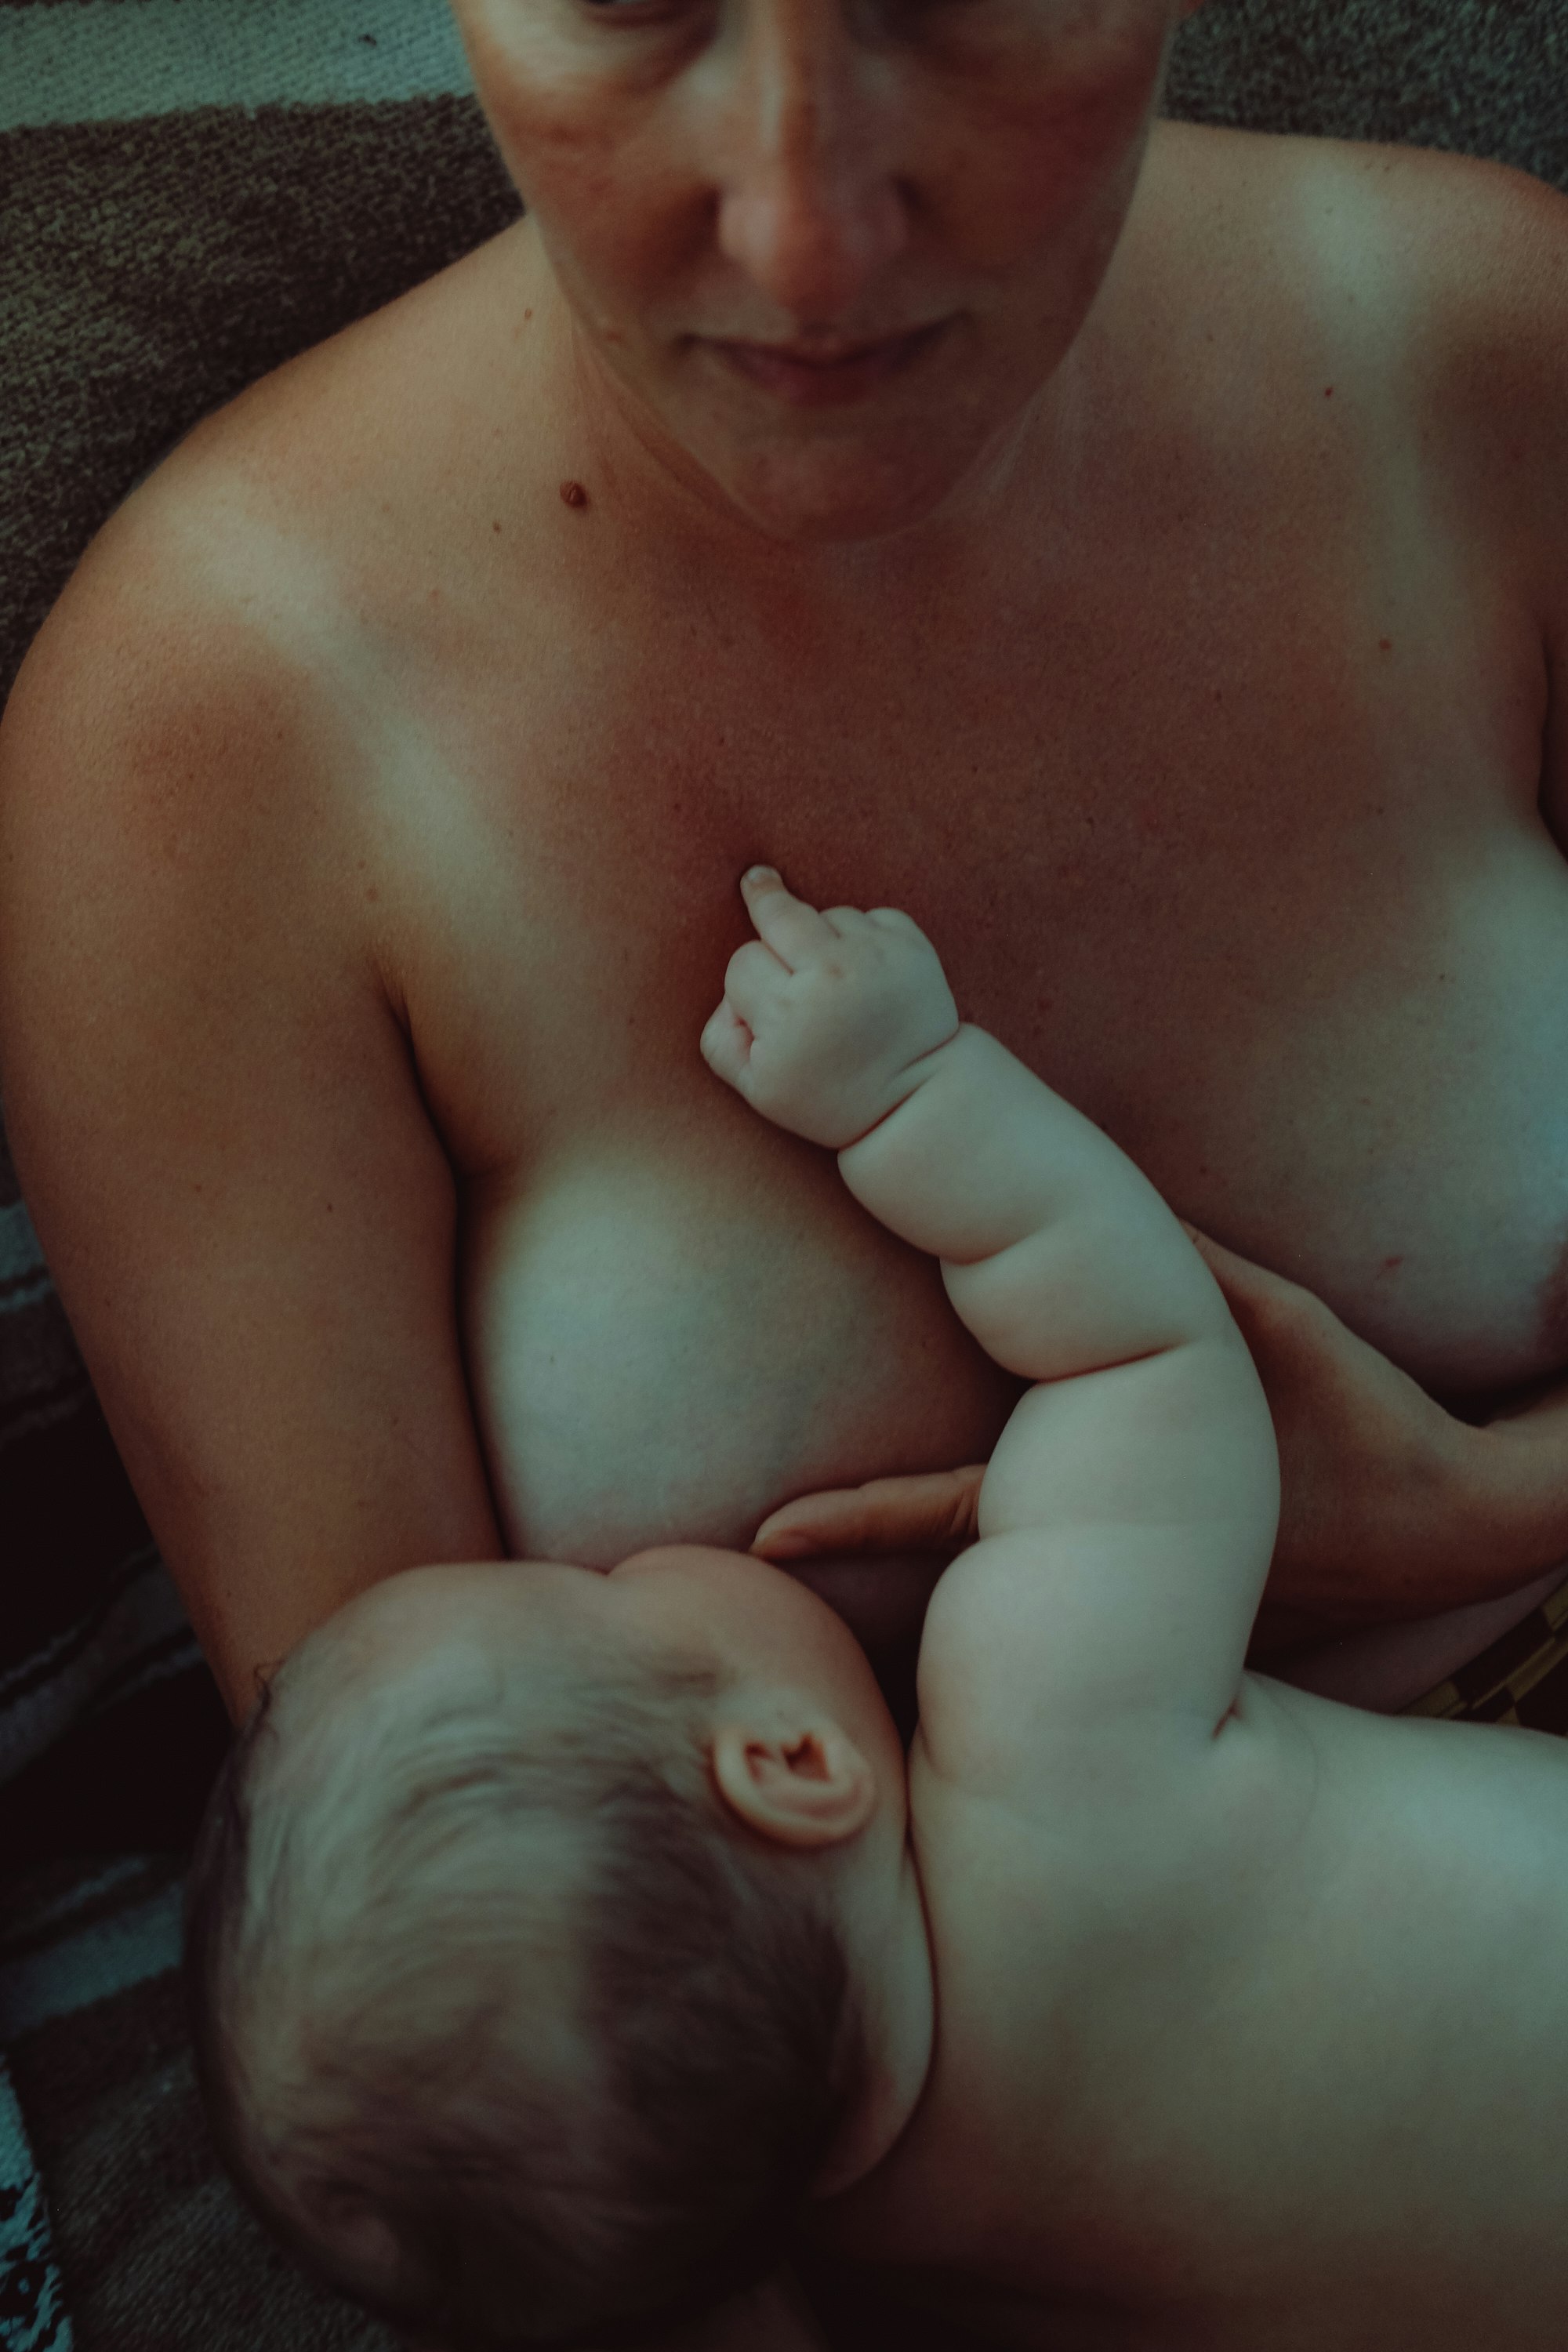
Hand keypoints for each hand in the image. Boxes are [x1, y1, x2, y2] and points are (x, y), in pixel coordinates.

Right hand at [700, 867, 958, 1149]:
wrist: (917, 1097)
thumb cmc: (830, 1096)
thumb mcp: (759, 1091)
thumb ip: (720, 1039)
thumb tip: (729, 991)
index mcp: (788, 1014)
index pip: (742, 962)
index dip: (748, 981)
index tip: (764, 1003)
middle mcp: (831, 975)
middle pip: (778, 911)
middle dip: (765, 902)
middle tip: (757, 881)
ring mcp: (875, 956)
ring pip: (824, 914)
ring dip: (822, 937)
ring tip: (834, 979)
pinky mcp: (910, 945)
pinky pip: (870, 916)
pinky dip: (864, 936)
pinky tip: (866, 970)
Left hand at [753, 1230, 1565, 1649]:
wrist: (1451, 1523)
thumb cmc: (1360, 1418)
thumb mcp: (1276, 1325)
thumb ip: (1193, 1261)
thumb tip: (1104, 1201)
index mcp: (1100, 1492)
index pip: (949, 1510)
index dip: (855, 1522)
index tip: (763, 1536)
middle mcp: (1097, 1557)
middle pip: (942, 1575)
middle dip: (848, 1584)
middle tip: (736, 1586)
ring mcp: (1123, 1597)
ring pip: (989, 1609)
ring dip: (908, 1618)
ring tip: (796, 1623)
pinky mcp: (1161, 1619)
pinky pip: (1055, 1613)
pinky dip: (996, 1620)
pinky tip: (954, 1648)